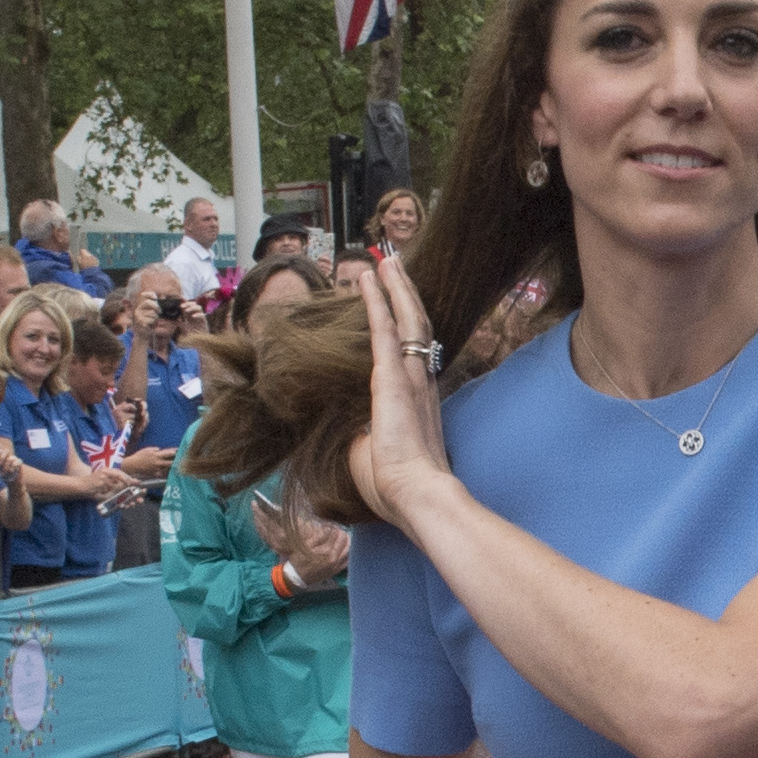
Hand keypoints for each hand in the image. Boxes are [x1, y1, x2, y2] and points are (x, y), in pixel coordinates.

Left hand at [345, 251, 454, 521]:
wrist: (414, 495)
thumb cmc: (392, 487)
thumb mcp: (368, 455)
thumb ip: (357, 434)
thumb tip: (338, 428)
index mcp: (416, 404)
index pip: (412, 356)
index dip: (405, 330)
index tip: (397, 309)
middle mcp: (419, 384)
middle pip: (417, 327)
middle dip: (405, 296)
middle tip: (396, 269)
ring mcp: (409, 377)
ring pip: (408, 319)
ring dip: (396, 288)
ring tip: (388, 262)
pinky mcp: (393, 377)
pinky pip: (385, 327)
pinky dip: (377, 299)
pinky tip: (370, 277)